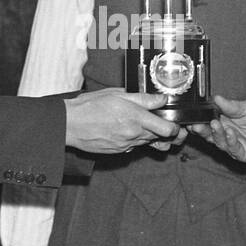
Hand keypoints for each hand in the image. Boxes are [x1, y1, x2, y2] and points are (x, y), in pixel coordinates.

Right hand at [64, 88, 182, 153]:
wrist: (70, 124)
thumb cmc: (91, 106)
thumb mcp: (118, 94)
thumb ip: (143, 98)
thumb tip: (161, 99)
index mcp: (136, 118)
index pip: (168, 129)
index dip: (175, 127)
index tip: (173, 121)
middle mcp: (134, 134)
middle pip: (161, 138)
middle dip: (166, 132)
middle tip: (163, 122)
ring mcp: (126, 145)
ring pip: (148, 142)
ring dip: (150, 135)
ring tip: (143, 124)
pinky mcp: (119, 151)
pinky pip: (134, 146)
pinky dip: (135, 139)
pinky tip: (127, 130)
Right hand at [191, 94, 245, 162]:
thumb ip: (232, 105)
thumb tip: (216, 98)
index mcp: (225, 120)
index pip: (208, 121)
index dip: (199, 119)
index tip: (192, 116)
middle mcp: (227, 133)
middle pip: (209, 133)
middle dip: (201, 129)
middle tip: (196, 124)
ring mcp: (234, 144)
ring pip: (219, 142)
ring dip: (215, 133)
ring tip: (214, 124)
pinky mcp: (243, 154)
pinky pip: (234, 149)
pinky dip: (230, 141)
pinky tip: (230, 132)